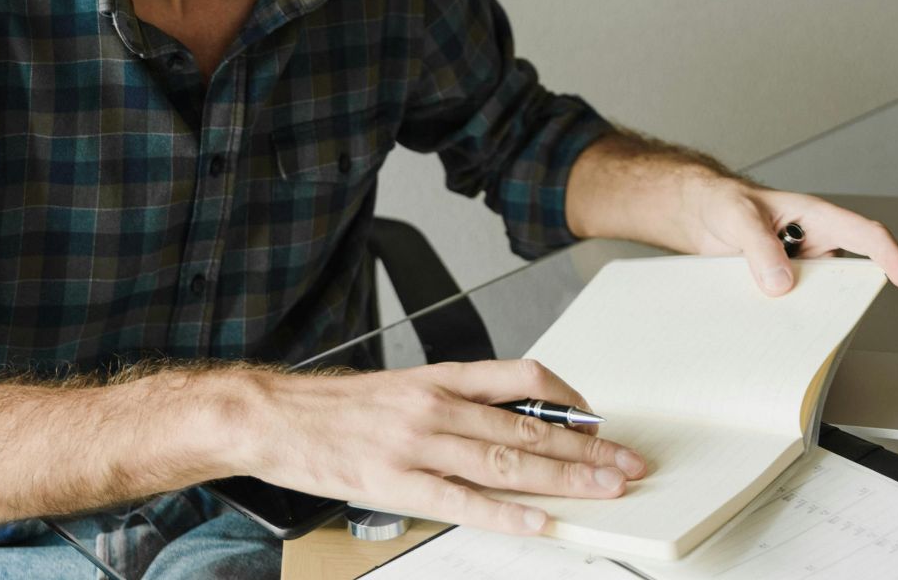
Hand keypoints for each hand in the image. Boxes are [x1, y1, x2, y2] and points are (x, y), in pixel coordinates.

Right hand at [236, 359, 648, 535]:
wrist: (271, 416)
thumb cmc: (331, 409)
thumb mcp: (400, 390)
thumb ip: (451, 405)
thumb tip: (503, 428)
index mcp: (438, 378)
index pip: (522, 377)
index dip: (568, 399)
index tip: (597, 422)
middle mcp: (435, 406)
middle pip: (528, 425)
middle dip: (586, 448)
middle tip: (626, 462)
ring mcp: (417, 444)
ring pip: (507, 460)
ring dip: (564, 477)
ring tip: (603, 489)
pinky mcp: (396, 482)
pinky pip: (462, 500)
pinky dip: (506, 512)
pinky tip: (539, 520)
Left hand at [670, 181, 897, 295]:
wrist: (699, 215)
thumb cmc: (724, 202)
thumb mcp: (738, 216)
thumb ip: (759, 246)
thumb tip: (780, 283)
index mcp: (815, 218)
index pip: (863, 234)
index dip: (888, 255)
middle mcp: (813, 244)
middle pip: (844, 276)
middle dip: (839, 298)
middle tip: (815, 313)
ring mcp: (799, 268)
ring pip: (818, 296)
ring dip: (805, 309)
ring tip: (782, 317)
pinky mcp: (780, 287)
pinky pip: (792, 306)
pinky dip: (783, 315)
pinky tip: (766, 321)